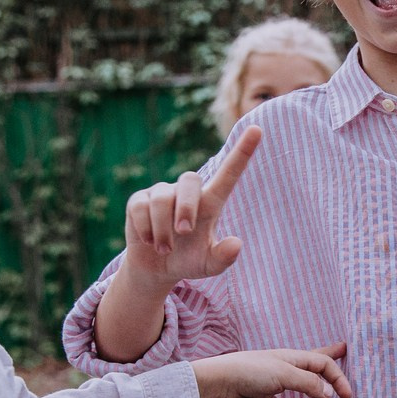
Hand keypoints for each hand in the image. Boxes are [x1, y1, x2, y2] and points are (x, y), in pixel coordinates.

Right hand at [121, 125, 262, 288]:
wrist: (156, 268)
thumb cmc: (188, 261)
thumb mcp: (208, 266)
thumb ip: (223, 258)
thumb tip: (236, 244)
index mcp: (211, 202)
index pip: (229, 173)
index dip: (242, 151)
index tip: (257, 129)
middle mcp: (187, 192)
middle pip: (190, 179)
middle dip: (186, 208)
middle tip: (184, 233)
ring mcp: (162, 193)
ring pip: (162, 200)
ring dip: (163, 230)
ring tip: (165, 249)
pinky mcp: (139, 199)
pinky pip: (141, 207)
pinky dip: (146, 230)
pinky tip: (149, 241)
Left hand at [193, 345, 352, 397]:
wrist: (218, 384)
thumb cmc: (250, 372)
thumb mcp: (284, 374)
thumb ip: (308, 383)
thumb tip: (330, 393)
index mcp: (291, 357)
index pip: (322, 363)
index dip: (338, 377)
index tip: (347, 395)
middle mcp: (284, 367)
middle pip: (312, 365)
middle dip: (330, 360)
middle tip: (345, 352)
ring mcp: (273, 383)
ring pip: (299, 384)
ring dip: (313, 387)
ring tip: (325, 390)